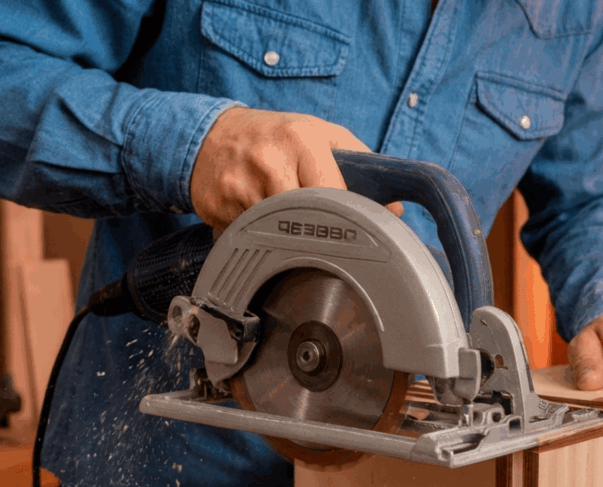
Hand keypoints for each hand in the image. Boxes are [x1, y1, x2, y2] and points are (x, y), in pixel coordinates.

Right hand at [189, 107, 401, 229]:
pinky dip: (257, 235)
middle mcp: (269, 161)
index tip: (351, 229)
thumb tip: (393, 209)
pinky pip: (248, 237)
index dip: (345, 217)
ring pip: (277, 232)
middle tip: (317, 231)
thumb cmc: (274, 136)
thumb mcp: (320, 133)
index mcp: (301, 141)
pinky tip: (255, 218)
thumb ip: (360, 164)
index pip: (334, 194)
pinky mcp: (217, 208)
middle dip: (314, 229)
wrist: (209, 135)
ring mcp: (240, 186)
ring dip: (284, 233)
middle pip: (306, 218)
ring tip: (282, 217)